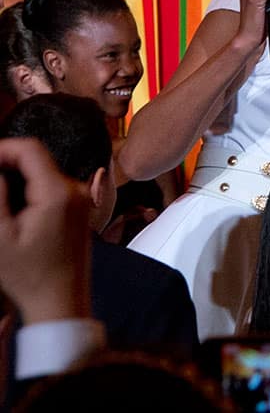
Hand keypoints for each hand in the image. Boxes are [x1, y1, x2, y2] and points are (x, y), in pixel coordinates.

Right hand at [0, 139, 92, 324]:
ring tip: (0, 201)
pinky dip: (28, 190)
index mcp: (59, 192)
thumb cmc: (30, 276)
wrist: (61, 301)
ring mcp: (81, 199)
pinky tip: (12, 211)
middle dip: (5, 164)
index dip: (1, 149)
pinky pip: (50, 186)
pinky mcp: (79, 208)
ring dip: (15, 178)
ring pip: (41, 173)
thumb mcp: (0, 235)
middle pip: (36, 159)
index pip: (30, 149)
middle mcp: (76, 190)